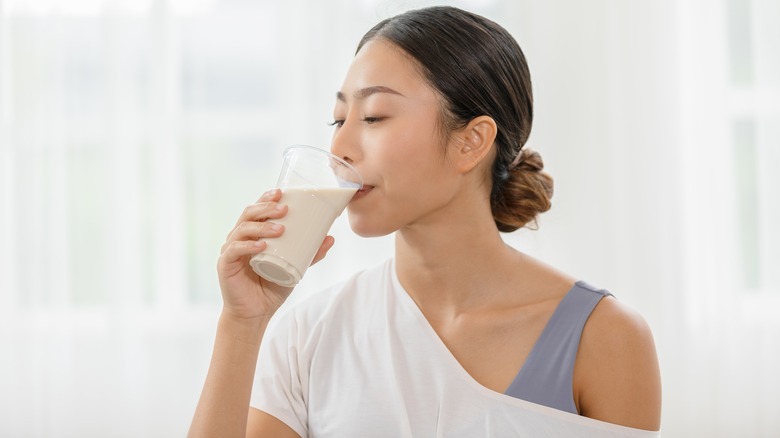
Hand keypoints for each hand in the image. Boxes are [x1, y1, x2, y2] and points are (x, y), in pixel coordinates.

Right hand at [217, 189, 335, 320]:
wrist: (255, 313)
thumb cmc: (272, 287)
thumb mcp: (296, 268)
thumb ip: (311, 254)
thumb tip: (331, 238)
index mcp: (253, 234)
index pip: (257, 210)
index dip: (266, 198)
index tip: (282, 193)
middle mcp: (239, 238)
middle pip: (249, 214)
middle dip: (266, 208)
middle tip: (284, 210)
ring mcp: (230, 250)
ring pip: (242, 229)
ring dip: (261, 226)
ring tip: (280, 229)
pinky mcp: (225, 264)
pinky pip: (234, 250)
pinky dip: (247, 245)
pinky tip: (261, 245)